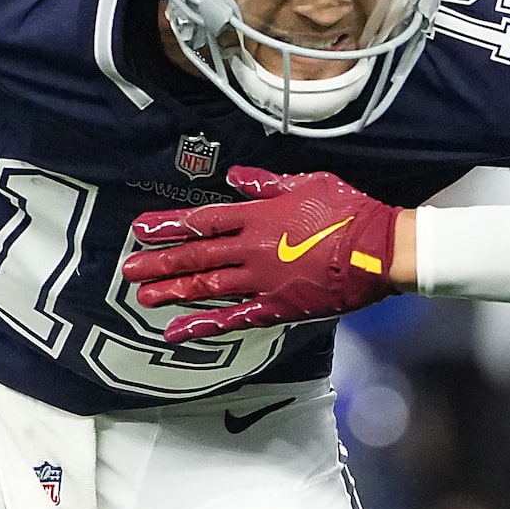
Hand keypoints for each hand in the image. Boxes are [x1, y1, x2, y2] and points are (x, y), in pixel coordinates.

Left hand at [123, 167, 405, 340]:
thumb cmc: (350, 212)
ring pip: (207, 287)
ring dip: (172, 291)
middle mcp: (252, 249)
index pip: (203, 220)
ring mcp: (262, 281)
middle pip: (196, 255)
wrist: (380, 250)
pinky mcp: (276, 308)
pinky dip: (202, 326)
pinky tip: (176, 331)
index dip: (170, 225)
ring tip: (143, 296)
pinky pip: (232, 319)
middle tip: (128, 268)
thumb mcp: (308, 183)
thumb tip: (235, 177)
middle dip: (160, 261)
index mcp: (259, 216)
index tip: (142, 229)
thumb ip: (267, 183)